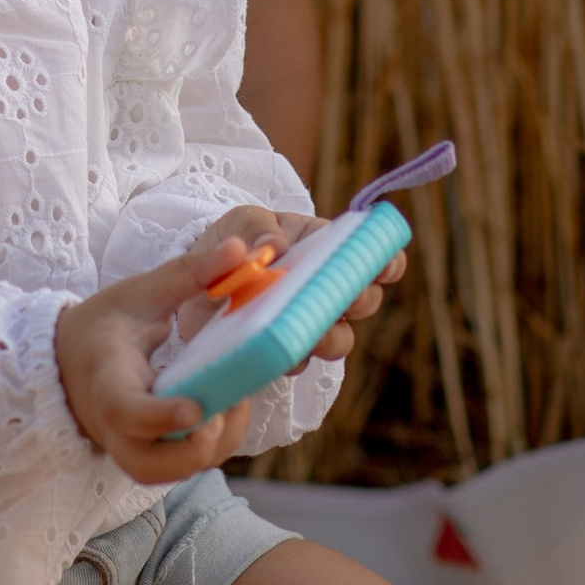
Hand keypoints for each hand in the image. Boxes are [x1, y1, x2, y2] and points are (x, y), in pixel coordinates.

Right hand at [56, 218, 285, 484]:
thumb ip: (190, 272)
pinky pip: (176, 469)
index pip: (124, 408)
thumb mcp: (142, 292)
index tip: (196, 408)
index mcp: (107, 376)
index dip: (159, 415)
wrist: (66, 360)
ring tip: (235, 406)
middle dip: (192, 449)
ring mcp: (126, 445)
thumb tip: (241, 250)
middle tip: (225, 411)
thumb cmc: (105, 324)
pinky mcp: (143, 454)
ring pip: (163, 474)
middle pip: (146, 464)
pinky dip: (208, 450)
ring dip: (207, 451)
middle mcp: (112, 424)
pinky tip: (229, 412)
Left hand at [203, 208, 410, 362]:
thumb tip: (274, 247)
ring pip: (339, 338)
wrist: (198, 278)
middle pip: (365, 300)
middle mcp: (324, 287)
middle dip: (362, 300)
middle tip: (349, 299)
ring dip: (332, 337)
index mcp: (324, 247)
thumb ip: (256, 229)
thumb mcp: (241, 222)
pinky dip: (293, 357)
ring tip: (314, 334)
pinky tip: (279, 350)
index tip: (384, 267)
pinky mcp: (283, 348)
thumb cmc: (233, 239)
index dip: (386, 262)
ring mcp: (307, 321)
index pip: (370, 254)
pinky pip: (300, 361)